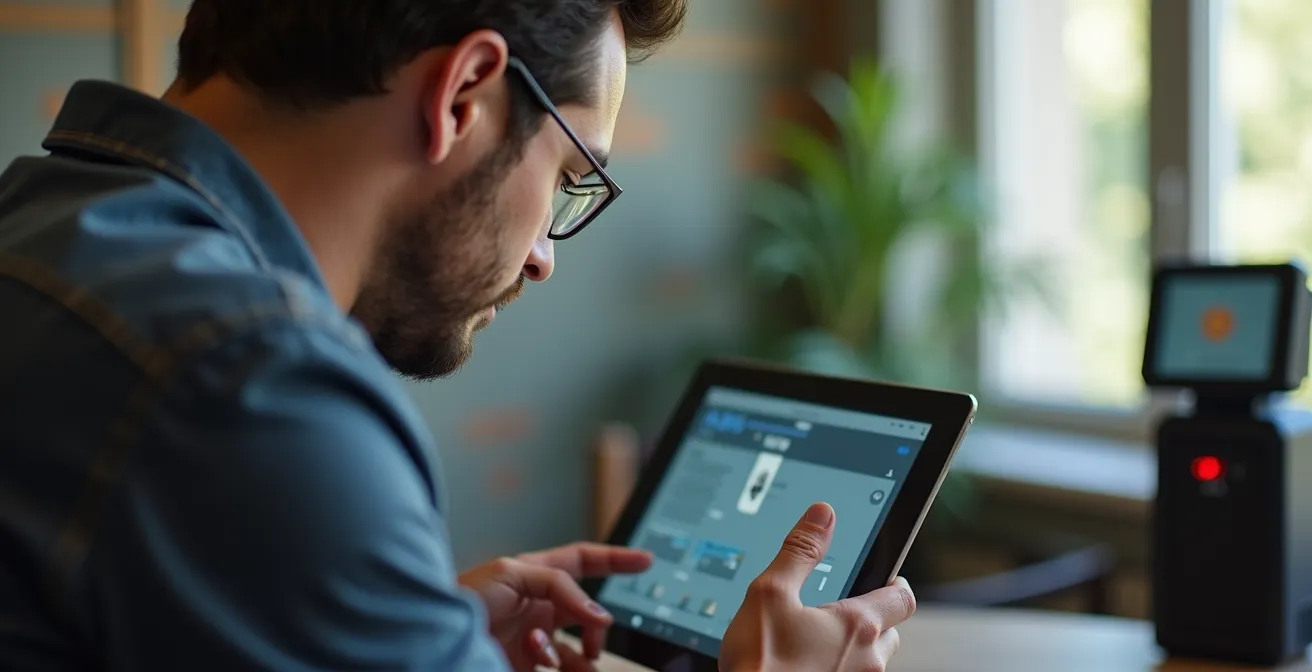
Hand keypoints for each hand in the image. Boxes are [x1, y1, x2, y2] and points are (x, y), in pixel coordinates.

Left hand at [459, 542, 652, 670]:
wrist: (433, 642)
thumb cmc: (460, 600)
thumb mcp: (512, 574)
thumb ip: (559, 586)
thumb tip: (595, 614)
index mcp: (536, 576)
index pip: (583, 561)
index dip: (615, 559)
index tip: (647, 560)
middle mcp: (540, 608)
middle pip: (591, 613)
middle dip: (597, 624)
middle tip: (595, 629)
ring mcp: (538, 640)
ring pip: (584, 650)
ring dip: (578, 652)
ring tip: (552, 651)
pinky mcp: (532, 666)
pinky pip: (568, 668)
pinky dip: (562, 665)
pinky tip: (540, 660)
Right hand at [720, 503, 916, 671]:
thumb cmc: (759, 664)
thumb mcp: (770, 594)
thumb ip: (799, 552)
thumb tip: (822, 515)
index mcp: (857, 626)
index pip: (902, 599)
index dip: (897, 584)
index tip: (887, 578)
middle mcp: (867, 661)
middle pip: (890, 632)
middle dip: (873, 618)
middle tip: (843, 609)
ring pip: (872, 661)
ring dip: (855, 648)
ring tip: (820, 639)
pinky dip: (839, 668)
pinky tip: (809, 664)